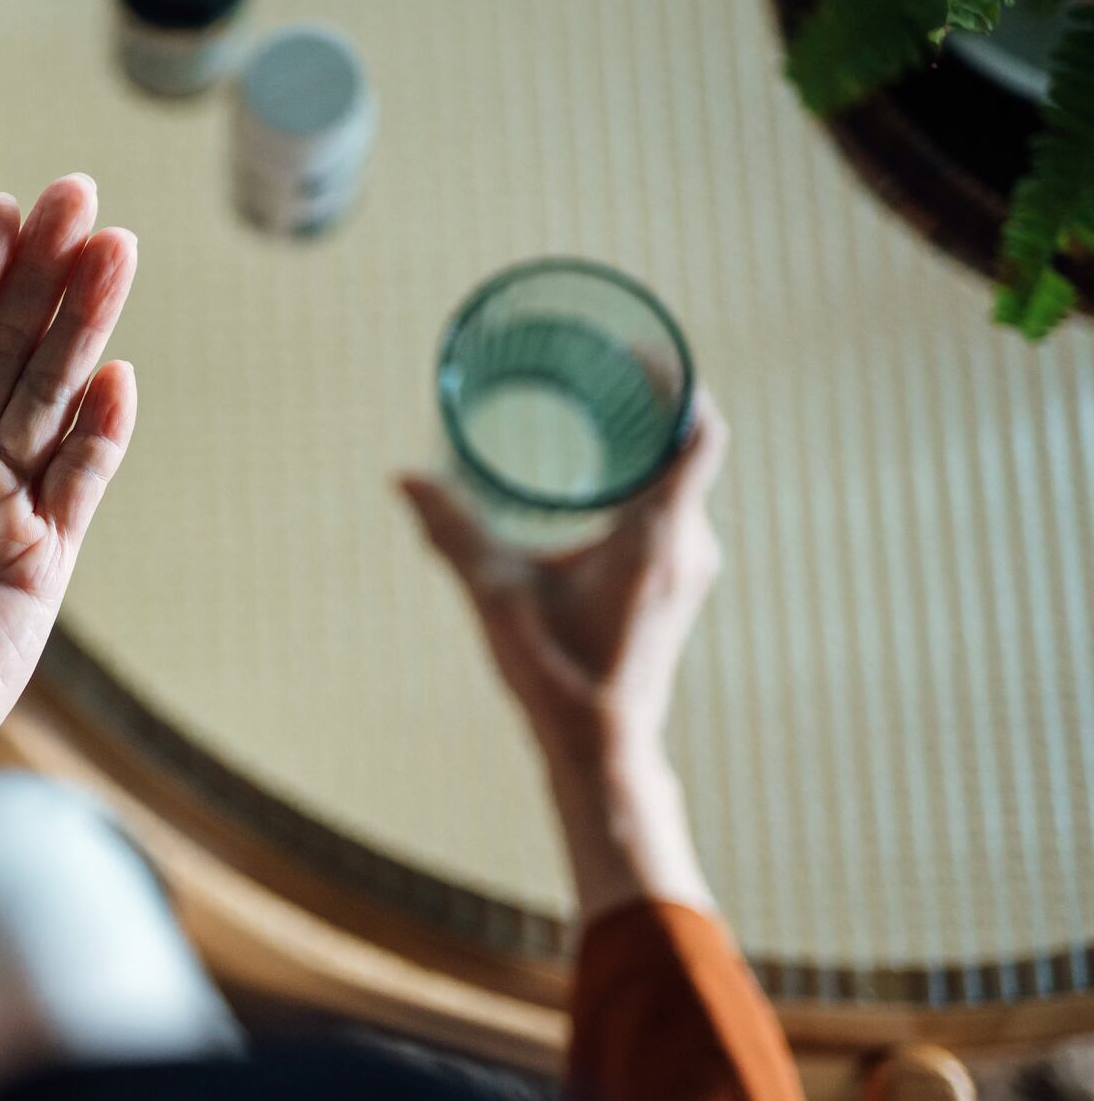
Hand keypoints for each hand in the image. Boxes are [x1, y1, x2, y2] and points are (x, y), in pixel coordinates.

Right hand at [399, 389, 728, 917]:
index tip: (634, 352)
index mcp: (658, 535)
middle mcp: (688, 544)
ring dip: (646, 442)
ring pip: (681, 479)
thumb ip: (452, 532)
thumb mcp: (496, 596)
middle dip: (648, 401)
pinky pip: (673, 508)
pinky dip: (643, 479)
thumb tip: (403, 476)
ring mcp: (689, 567)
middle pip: (688, 446)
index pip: (697, 431)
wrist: (602, 749)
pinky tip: (600, 476)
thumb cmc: (556, 676)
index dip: (676, 380)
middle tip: (598, 368)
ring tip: (595, 410)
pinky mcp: (676, 585)